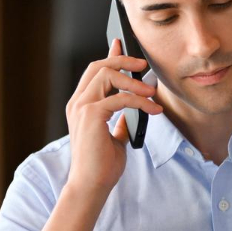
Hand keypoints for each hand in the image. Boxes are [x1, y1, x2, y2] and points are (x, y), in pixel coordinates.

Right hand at [64, 39, 161, 197]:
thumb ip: (119, 122)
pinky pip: (120, 98)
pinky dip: (140, 101)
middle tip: (145, 66)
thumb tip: (132, 114)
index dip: (110, 56)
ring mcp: (82, 107)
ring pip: (108, 75)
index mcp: (81, 105)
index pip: (95, 72)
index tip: (121, 44)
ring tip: (152, 92)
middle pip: (100, 66)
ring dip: (134, 81)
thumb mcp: (114, 137)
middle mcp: (78, 102)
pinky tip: (153, 109)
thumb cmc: (101, 166)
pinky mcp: (91, 116)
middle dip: (124, 61)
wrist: (91, 186)